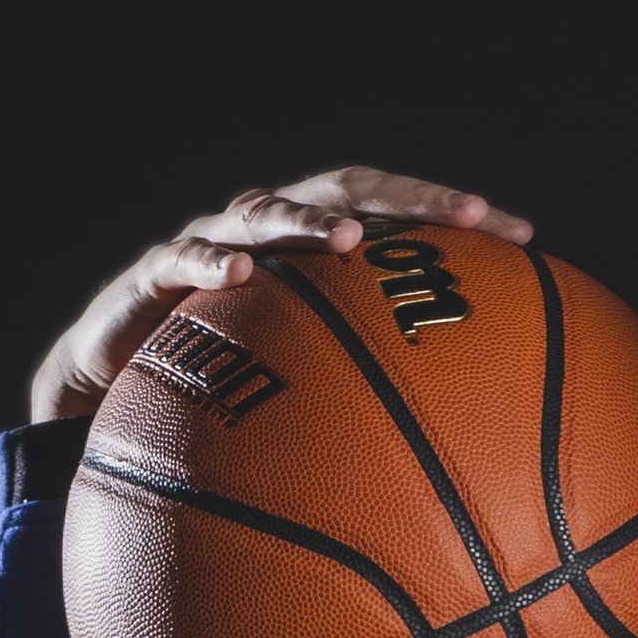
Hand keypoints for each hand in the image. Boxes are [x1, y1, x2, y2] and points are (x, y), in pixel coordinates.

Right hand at [29, 165, 533, 423]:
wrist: (113, 382)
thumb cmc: (223, 381)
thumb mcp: (302, 385)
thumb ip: (370, 388)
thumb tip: (470, 444)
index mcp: (313, 245)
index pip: (395, 211)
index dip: (453, 214)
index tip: (523, 236)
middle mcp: (270, 231)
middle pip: (344, 193)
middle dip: (407, 199)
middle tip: (464, 212)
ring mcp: (212, 244)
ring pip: (263, 214)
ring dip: (306, 222)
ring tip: (349, 238)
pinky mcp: (153, 275)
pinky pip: (180, 261)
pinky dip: (209, 263)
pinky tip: (238, 274)